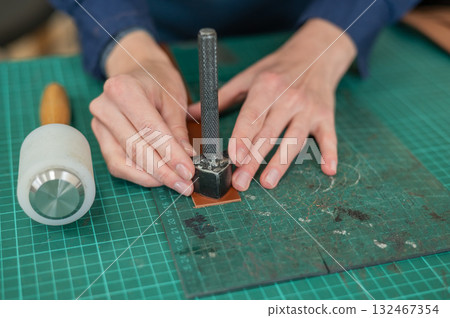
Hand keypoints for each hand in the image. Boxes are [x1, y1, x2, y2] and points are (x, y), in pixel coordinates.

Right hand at [90, 31, 194, 194]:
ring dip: (151, 177)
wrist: (138, 72)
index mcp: (124, 89)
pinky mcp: (100, 138)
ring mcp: (99, 124)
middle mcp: (105, 106)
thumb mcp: (174, 100)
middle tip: (185, 185)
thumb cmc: (158, 84)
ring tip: (174, 184)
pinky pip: (116, 163)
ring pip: (124, 160)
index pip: (150, 130)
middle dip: (164, 171)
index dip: (171, 155)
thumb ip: (178, 130)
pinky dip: (137, 175)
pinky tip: (157, 179)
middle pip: (136, 148)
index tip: (188, 171)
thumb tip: (186, 158)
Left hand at [188, 19, 356, 190]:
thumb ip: (221, 97)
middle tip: (241, 181)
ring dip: (281, 164)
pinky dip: (330, 154)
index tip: (233, 157)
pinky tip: (328, 170)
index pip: (252, 116)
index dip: (242, 137)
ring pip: (294, 140)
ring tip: (267, 183)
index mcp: (266, 87)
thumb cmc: (276, 69)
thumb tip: (191, 112)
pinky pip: (329, 137)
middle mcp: (288, 98)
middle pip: (269, 134)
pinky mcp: (326, 116)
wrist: (315, 54)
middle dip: (254, 160)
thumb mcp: (248, 77)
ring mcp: (308, 109)